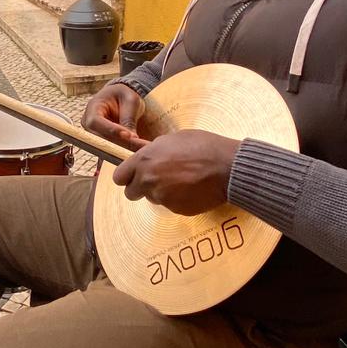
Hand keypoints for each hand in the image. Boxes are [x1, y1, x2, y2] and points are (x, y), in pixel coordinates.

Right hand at [82, 81, 146, 150]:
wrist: (121, 98)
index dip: (111, 130)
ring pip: (107, 146)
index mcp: (92, 107)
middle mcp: (88, 123)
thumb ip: (128, 118)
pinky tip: (137, 150)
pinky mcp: (102, 142)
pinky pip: (112, 149)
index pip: (96, 122)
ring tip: (142, 148)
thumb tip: (131, 138)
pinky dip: (124, 150)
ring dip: (124, 149)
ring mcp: (93, 134)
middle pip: (101, 138)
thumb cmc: (124, 95)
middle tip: (140, 146)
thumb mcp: (130, 101)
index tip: (128, 135)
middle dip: (121, 143)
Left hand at [112, 129, 239, 215]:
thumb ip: (154, 149)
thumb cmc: (204, 147)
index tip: (133, 176)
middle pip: (131, 193)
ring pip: (152, 199)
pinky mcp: (175, 209)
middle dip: (140, 188)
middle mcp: (148, 180)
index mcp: (144, 160)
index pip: (119, 177)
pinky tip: (192, 188)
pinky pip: (170, 206)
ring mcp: (161, 197)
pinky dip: (178, 200)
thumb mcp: (174, 138)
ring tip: (182, 180)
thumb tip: (144, 152)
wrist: (227, 167)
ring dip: (161, 193)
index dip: (126, 177)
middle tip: (156, 181)